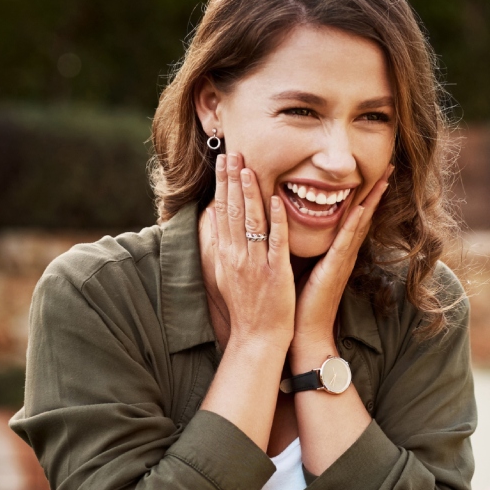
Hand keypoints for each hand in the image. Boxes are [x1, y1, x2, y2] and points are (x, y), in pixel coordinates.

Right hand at [201, 154, 293, 348]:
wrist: (256, 337)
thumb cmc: (246, 307)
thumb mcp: (227, 273)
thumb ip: (223, 246)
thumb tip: (214, 219)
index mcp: (227, 254)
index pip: (222, 212)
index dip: (222, 185)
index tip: (223, 161)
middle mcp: (237, 256)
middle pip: (232, 211)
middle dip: (231, 179)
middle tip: (232, 152)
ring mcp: (255, 264)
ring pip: (251, 221)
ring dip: (249, 192)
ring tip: (248, 166)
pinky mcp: (275, 273)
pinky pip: (275, 242)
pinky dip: (275, 221)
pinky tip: (275, 200)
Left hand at [291, 167, 391, 369]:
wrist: (304, 333)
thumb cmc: (300, 303)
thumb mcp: (303, 267)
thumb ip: (306, 248)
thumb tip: (294, 227)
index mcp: (337, 252)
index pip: (353, 217)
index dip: (364, 194)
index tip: (373, 173)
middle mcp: (344, 254)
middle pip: (363, 214)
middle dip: (376, 190)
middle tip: (389, 166)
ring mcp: (342, 260)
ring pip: (360, 222)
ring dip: (372, 199)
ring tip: (384, 177)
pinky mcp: (334, 268)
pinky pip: (346, 240)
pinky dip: (354, 222)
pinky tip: (361, 205)